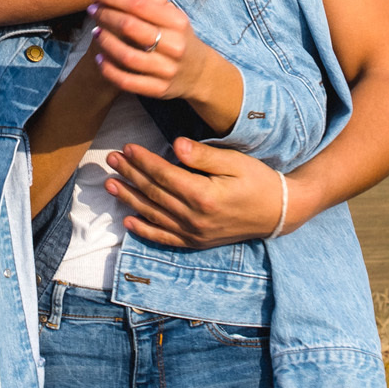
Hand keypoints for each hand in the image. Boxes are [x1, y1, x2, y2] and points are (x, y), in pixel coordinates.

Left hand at [86, 0, 237, 126]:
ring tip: (95, 32)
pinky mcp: (159, 89)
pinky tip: (99, 58)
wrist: (199, 73)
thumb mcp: (171, 11)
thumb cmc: (178, 36)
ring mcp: (167, 69)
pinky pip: (128, 81)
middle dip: (106, 16)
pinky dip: (110, 69)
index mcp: (177, 21)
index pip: (139, 5)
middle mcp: (174, 45)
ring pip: (127, 55)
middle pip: (131, 27)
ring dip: (105, 42)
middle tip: (91, 10)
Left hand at [106, 138, 291, 248]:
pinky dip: (145, 231)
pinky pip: (165, 238)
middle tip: (111, 160)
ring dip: (129, 199)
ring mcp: (194, 233)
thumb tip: (177, 145)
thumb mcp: (235, 162)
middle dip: (130, 175)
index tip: (127, 148)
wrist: (279, 212)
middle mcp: (194, 218)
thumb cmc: (258, 181)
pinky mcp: (197, 242)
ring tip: (109, 185)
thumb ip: (204, 155)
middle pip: (154, 193)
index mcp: (203, 195)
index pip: (164, 175)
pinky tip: (128, 222)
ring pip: (153, 215)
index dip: (143, 161)